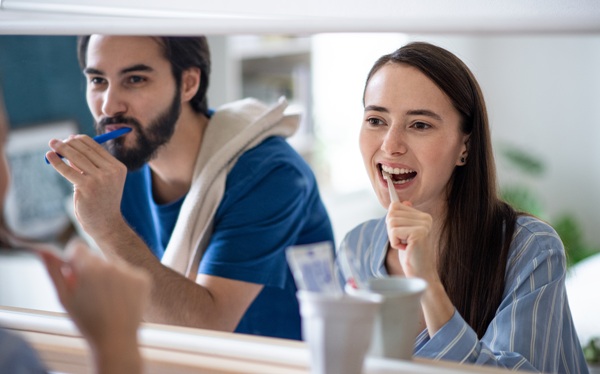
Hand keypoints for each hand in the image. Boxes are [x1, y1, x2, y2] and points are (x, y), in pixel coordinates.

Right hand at [40, 238, 150, 372]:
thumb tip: (44, 251)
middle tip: (91, 293)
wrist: (116, 340)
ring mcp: (129, 271)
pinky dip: (126, 283)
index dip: (73, 260)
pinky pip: (130, 272)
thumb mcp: (64, 298)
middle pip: (96, 257)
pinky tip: (121, 299)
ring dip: (109, 276)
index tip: (74, 272)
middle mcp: (110, 265)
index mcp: (88, 268)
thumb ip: (54, 271)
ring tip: (107, 300)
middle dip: (91, 270)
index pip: (78, 247)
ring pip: (114, 265)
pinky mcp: (143, 277)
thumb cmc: (87, 321)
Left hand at [45, 135, 127, 239]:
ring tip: (52, 144)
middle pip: (86, 150)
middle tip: (56, 141)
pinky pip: (68, 170)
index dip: (80, 140)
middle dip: (69, 143)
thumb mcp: (100, 181)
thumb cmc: (101, 202)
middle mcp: (111, 171)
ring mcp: (100, 179)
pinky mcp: (88, 187)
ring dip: (62, 148)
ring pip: (76, 157)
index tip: (69, 138)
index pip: (96, 147)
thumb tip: (69, 146)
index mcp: (118, 167)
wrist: (106, 224)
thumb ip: (87, 165)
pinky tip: (49, 156)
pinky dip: (57, 162)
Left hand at [385, 201, 436, 279]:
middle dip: (391, 230)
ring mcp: (423, 225)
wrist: (420, 272)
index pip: (395, 205)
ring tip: (405, 245)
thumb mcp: (403, 233)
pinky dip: (395, 243)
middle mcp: (425, 218)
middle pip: (391, 213)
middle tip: (403, 241)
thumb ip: (402, 217)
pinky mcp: (418, 233)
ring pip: (391, 222)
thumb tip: (398, 201)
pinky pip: (394, 232)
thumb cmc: (410, 254)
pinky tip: (406, 248)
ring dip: (393, 237)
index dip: (391, 221)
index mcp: (423, 216)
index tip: (401, 233)